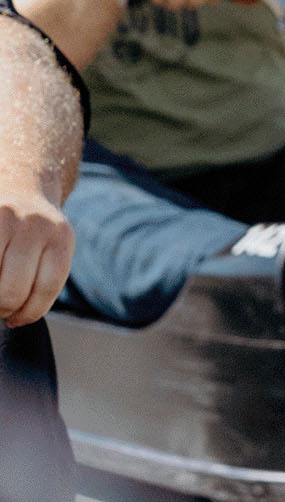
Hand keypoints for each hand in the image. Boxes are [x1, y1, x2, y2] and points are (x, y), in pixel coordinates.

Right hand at [0, 188, 72, 325]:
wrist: (21, 181)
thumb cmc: (34, 230)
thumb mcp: (52, 245)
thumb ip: (43, 276)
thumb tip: (16, 318)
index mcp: (61, 238)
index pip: (46, 288)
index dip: (29, 313)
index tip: (17, 321)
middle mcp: (37, 226)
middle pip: (13, 289)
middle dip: (4, 308)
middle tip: (1, 309)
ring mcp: (7, 218)